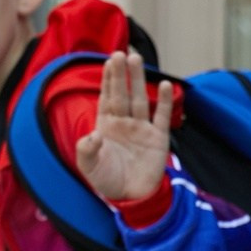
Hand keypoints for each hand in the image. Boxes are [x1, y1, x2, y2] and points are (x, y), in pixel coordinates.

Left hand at [73, 50, 175, 204]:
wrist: (131, 197)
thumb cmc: (107, 180)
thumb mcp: (90, 166)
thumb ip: (86, 150)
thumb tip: (90, 135)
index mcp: (106, 126)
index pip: (106, 98)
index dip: (107, 80)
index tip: (108, 61)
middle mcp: (124, 122)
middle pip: (122, 93)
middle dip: (121, 74)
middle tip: (121, 52)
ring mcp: (141, 128)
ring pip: (140, 99)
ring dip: (138, 80)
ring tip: (137, 59)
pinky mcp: (158, 138)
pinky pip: (161, 116)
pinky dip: (164, 101)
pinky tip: (164, 85)